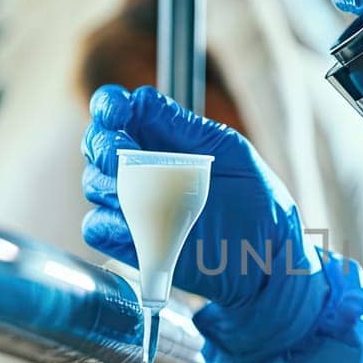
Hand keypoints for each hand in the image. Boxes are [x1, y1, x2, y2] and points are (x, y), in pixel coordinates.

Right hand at [82, 85, 327, 356]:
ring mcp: (135, 205)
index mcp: (164, 136)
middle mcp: (142, 167)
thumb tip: (143, 102)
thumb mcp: (231, 152)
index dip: (109, 107)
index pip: (120, 110)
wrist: (267, 260)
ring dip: (108, 184)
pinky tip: (136, 228)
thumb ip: (187, 128)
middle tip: (120, 154)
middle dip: (101, 145)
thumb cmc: (258, 201)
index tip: (115, 114)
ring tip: (141, 195)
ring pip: (95, 184)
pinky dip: (108, 225)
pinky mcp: (132, 241)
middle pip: (97, 145)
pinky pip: (98, 227)